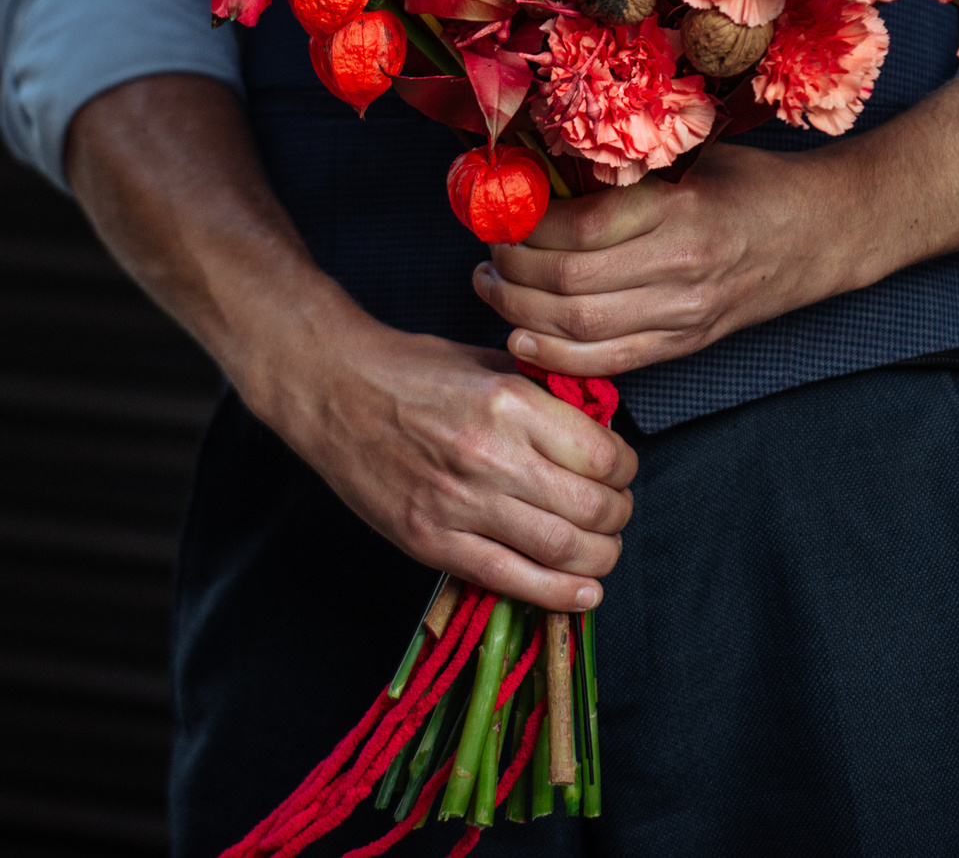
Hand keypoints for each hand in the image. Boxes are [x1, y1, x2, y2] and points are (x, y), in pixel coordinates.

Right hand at [64, 74, 636, 611]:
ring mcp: (458, 503)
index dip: (627, 471)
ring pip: (561, 551)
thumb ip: (548, 399)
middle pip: (592, 509)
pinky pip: (511, 579)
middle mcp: (490, 455)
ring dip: (598, 559)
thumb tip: (604, 435)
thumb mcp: (492, 365)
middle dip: (618, 517)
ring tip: (600, 551)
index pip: (605, 456)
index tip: (621, 472)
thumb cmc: (415, 372)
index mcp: (511, 403)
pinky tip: (581, 592)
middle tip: (615, 514)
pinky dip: (558, 594)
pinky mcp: (431, 540)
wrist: (331, 388)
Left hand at [473, 142, 855, 376]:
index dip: (525, 223)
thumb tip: (539, 165)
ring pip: (579, 329)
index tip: (501, 207)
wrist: (823, 233)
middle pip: (569, 283)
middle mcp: (682, 268)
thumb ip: (625, 168)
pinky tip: (520, 339)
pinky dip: (555, 358)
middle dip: (511, 269)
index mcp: (682, 211)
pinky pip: (609, 363)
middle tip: (486, 250)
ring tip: (491, 287)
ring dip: (519, 312)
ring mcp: (685, 315)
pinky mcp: (686, 344)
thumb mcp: (693, 156)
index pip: (580, 228)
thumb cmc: (754, 184)